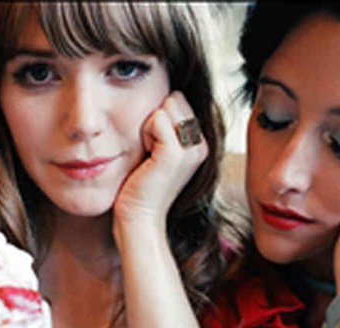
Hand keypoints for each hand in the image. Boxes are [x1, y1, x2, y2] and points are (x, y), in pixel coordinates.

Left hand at [113, 91, 208, 229]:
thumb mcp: (156, 151)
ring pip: (166, 105)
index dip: (157, 117)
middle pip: (174, 99)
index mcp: (199, 144)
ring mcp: (191, 150)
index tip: (152, 148)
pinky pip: (156, 118)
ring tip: (147, 155)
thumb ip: (164, 126)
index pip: (178, 100)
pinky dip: (144, 133)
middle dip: (154, 118)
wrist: (138, 219)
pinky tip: (145, 157)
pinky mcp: (175, 154)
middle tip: (149, 152)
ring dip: (147, 126)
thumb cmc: (140, 187)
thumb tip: (161, 96)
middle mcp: (201, 145)